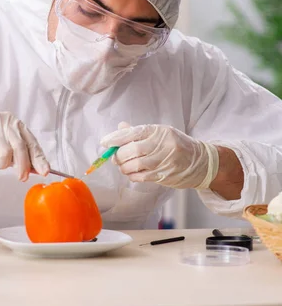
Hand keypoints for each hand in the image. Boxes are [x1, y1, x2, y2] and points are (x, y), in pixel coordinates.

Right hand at [0, 112, 49, 181]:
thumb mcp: (7, 155)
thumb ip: (23, 158)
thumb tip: (41, 168)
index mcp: (14, 123)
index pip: (31, 141)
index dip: (38, 158)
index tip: (44, 171)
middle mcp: (3, 120)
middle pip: (20, 146)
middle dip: (22, 165)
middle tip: (21, 177)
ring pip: (5, 153)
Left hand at [101, 122, 218, 189]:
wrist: (201, 162)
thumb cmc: (177, 145)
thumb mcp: (161, 133)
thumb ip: (140, 132)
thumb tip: (120, 128)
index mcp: (160, 131)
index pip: (133, 133)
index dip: (116, 138)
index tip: (105, 142)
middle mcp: (162, 145)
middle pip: (132, 150)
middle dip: (119, 155)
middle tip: (114, 157)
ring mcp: (164, 161)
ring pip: (135, 165)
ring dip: (123, 167)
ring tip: (122, 165)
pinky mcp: (165, 175)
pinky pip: (142, 177)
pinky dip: (132, 175)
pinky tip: (131, 173)